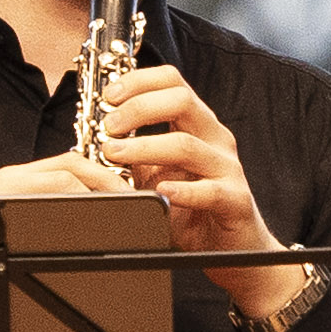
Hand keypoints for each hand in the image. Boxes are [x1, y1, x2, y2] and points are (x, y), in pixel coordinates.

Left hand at [75, 69, 311, 331]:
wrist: (236, 250)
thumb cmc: (194, 209)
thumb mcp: (156, 175)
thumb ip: (133, 154)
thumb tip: (94, 139)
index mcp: (198, 125)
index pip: (173, 82)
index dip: (139, 81)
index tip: (108, 96)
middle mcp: (215, 140)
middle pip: (182, 102)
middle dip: (139, 108)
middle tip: (108, 126)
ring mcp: (228, 169)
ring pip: (188, 146)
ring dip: (145, 147)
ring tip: (115, 155)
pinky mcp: (236, 201)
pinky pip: (210, 191)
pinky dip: (184, 190)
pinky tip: (161, 192)